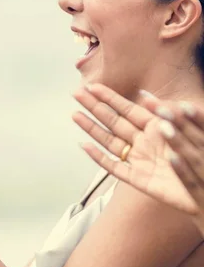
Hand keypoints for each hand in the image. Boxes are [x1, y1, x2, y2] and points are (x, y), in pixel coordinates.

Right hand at [73, 83, 203, 225]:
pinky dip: (99, 157)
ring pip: (109, 141)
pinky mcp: (138, 180)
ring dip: (91, 128)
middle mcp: (144, 143)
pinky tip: (84, 146)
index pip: (128, 109)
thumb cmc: (202, 154)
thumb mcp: (187, 127)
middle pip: (114, 122)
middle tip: (76, 94)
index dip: (109, 98)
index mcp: (157, 128)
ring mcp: (139, 161)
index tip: (92, 87)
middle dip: (95, 108)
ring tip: (75, 115)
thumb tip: (144, 95)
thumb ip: (167, 112)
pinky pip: (114, 167)